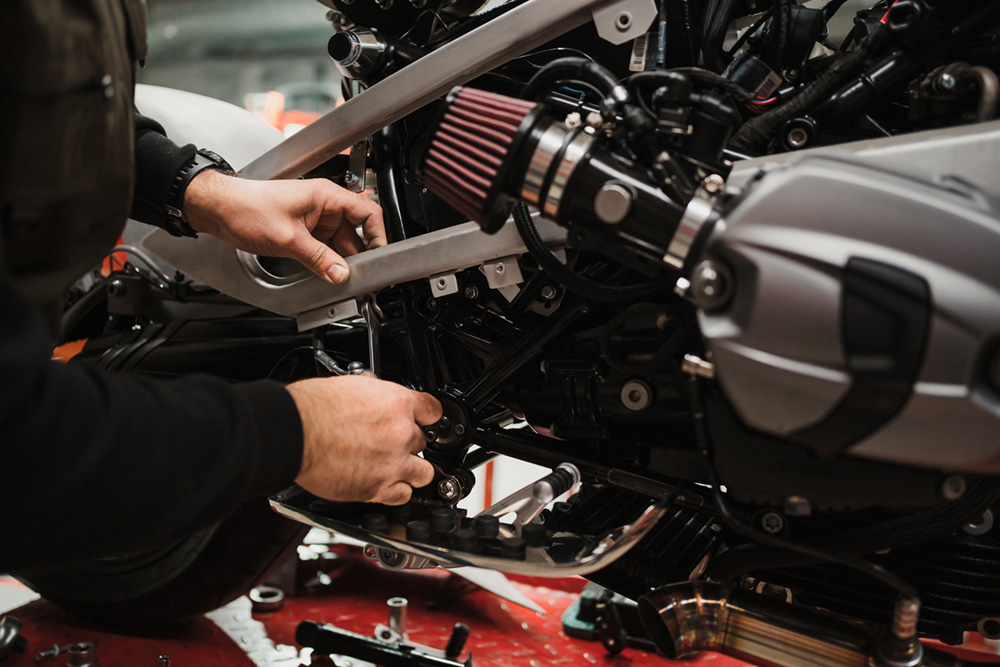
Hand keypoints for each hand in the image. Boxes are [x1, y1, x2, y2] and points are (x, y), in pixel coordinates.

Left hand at [183, 170, 385, 284]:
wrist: (218, 209)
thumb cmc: (247, 208)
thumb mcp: (288, 238)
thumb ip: (319, 259)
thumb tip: (341, 274)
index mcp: (325, 196)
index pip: (368, 212)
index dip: (378, 235)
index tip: (379, 255)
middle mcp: (322, 205)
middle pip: (355, 232)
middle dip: (358, 254)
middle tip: (358, 275)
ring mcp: (313, 218)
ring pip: (339, 242)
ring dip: (340, 260)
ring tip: (339, 276)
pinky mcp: (303, 230)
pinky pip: (324, 247)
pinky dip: (326, 260)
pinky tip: (325, 272)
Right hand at [286, 375, 441, 504]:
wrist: (295, 432)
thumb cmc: (313, 408)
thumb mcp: (351, 385)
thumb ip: (373, 392)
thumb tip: (375, 390)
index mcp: (397, 403)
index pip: (433, 411)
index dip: (427, 417)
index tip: (424, 421)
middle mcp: (401, 433)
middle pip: (424, 442)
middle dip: (408, 443)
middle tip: (390, 444)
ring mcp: (392, 463)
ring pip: (424, 473)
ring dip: (411, 470)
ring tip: (396, 468)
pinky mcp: (377, 488)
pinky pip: (403, 495)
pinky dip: (396, 492)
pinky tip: (386, 484)